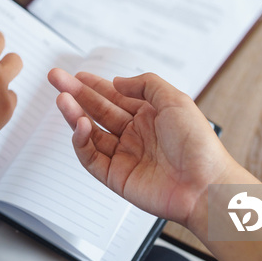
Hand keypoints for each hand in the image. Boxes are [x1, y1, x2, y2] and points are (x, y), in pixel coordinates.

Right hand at [48, 69, 237, 229]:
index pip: (114, 97)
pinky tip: (80, 125)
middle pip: (97, 111)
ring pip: (90, 132)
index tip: (76, 75)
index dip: (93, 85)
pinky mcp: (116, 177)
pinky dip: (82, 141)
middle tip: (56, 79)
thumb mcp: (175, 100)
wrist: (205, 186)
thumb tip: (117, 81)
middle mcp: (134, 134)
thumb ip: (145, 84)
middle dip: (75, 94)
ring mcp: (124, 155)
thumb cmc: (198, 144)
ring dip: (74, 114)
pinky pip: (91, 157)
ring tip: (62, 99)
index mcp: (149, 116)